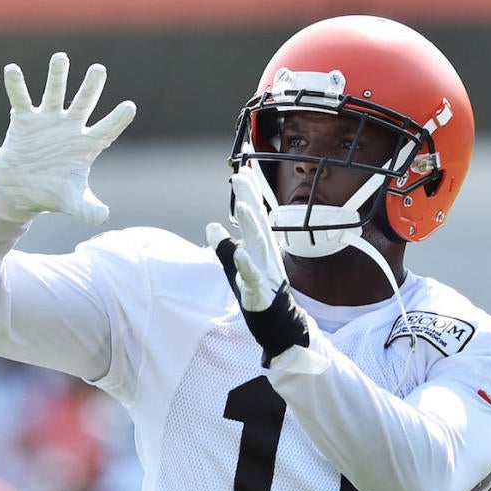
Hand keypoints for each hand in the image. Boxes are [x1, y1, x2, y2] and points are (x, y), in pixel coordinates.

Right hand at [0, 52, 135, 224]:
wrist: (22, 189)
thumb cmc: (54, 190)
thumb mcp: (74, 201)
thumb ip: (89, 208)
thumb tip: (103, 217)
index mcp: (87, 143)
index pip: (107, 129)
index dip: (118, 119)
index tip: (129, 107)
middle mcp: (70, 126)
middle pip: (84, 103)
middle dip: (91, 87)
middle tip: (99, 69)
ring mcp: (48, 120)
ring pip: (54, 94)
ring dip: (57, 76)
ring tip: (60, 57)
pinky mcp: (25, 120)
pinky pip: (21, 99)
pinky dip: (16, 85)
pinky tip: (12, 69)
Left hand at [207, 169, 311, 365]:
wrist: (280, 322)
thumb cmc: (259, 290)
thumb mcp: (236, 265)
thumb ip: (224, 245)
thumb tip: (210, 225)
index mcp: (259, 245)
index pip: (253, 213)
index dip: (247, 192)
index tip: (241, 169)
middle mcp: (264, 252)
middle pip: (256, 220)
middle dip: (249, 198)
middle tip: (241, 176)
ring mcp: (264, 269)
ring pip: (258, 244)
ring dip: (250, 224)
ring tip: (241, 206)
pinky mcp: (260, 289)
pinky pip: (253, 276)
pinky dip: (246, 265)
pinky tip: (240, 253)